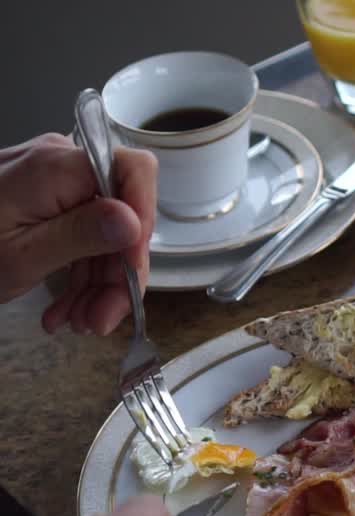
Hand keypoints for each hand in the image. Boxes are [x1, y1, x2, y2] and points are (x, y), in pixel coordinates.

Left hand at [0, 133, 155, 334]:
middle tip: (103, 319)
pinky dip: (78, 272)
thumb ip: (80, 235)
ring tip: (79, 323)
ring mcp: (52, 181)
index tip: (132, 269)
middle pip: (122, 212)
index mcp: (57, 168)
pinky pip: (81, 231)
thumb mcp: (20, 256)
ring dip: (98, 282)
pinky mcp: (44, 198)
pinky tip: (64, 308)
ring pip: (106, 230)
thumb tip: (133, 222)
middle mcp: (60, 164)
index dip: (145, 219)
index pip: (134, 173)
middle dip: (117, 271)